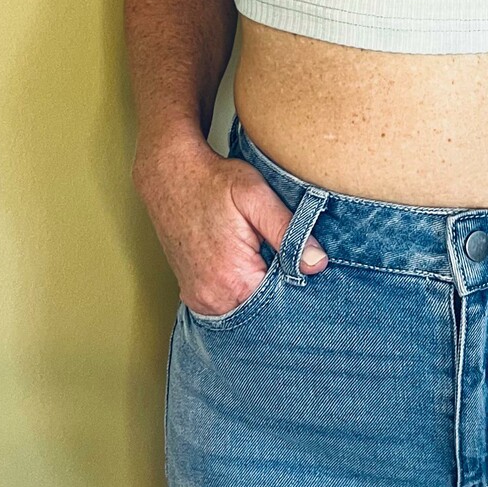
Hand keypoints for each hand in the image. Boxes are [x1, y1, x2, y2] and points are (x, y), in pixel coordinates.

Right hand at [134, 133, 327, 317]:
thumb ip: (288, 231)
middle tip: (286, 259)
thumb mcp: (256, 196)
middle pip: (263, 311)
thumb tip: (318, 263)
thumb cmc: (213, 182)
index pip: (282, 303)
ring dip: (260, 292)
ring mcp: (199, 299)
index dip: (299, 287)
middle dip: (280, 292)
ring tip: (264, 260)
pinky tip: (247, 266)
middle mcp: (212, 297)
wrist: (169, 175)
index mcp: (233, 278)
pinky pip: (227, 305)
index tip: (306, 268)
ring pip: (246, 310)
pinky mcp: (192, 294)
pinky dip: (241, 292)